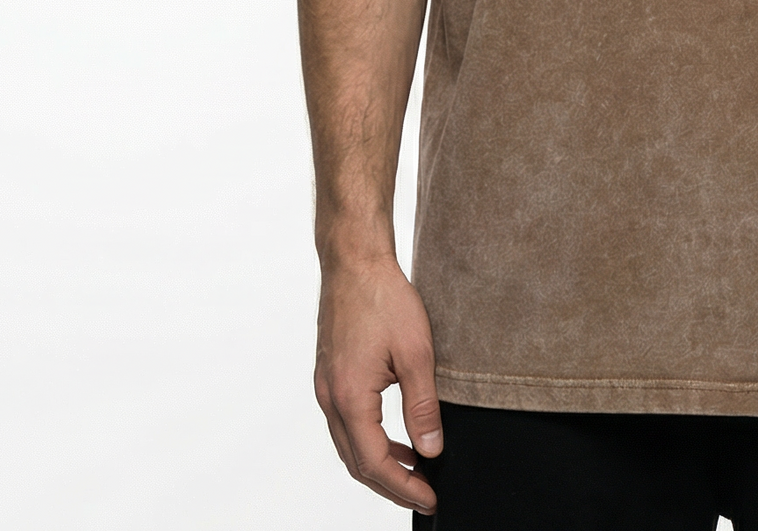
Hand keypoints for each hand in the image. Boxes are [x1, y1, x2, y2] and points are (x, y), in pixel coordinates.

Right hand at [314, 254, 442, 514]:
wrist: (355, 261)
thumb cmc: (384, 298)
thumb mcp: (416, 352)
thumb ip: (423, 406)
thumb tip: (431, 449)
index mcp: (349, 398)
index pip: (374, 463)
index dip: (403, 486)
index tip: (430, 497)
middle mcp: (330, 398)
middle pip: (357, 463)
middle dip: (390, 484)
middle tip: (424, 492)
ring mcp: (325, 387)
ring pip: (348, 446)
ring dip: (378, 465)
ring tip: (414, 471)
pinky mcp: (329, 376)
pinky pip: (345, 424)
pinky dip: (368, 441)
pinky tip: (394, 439)